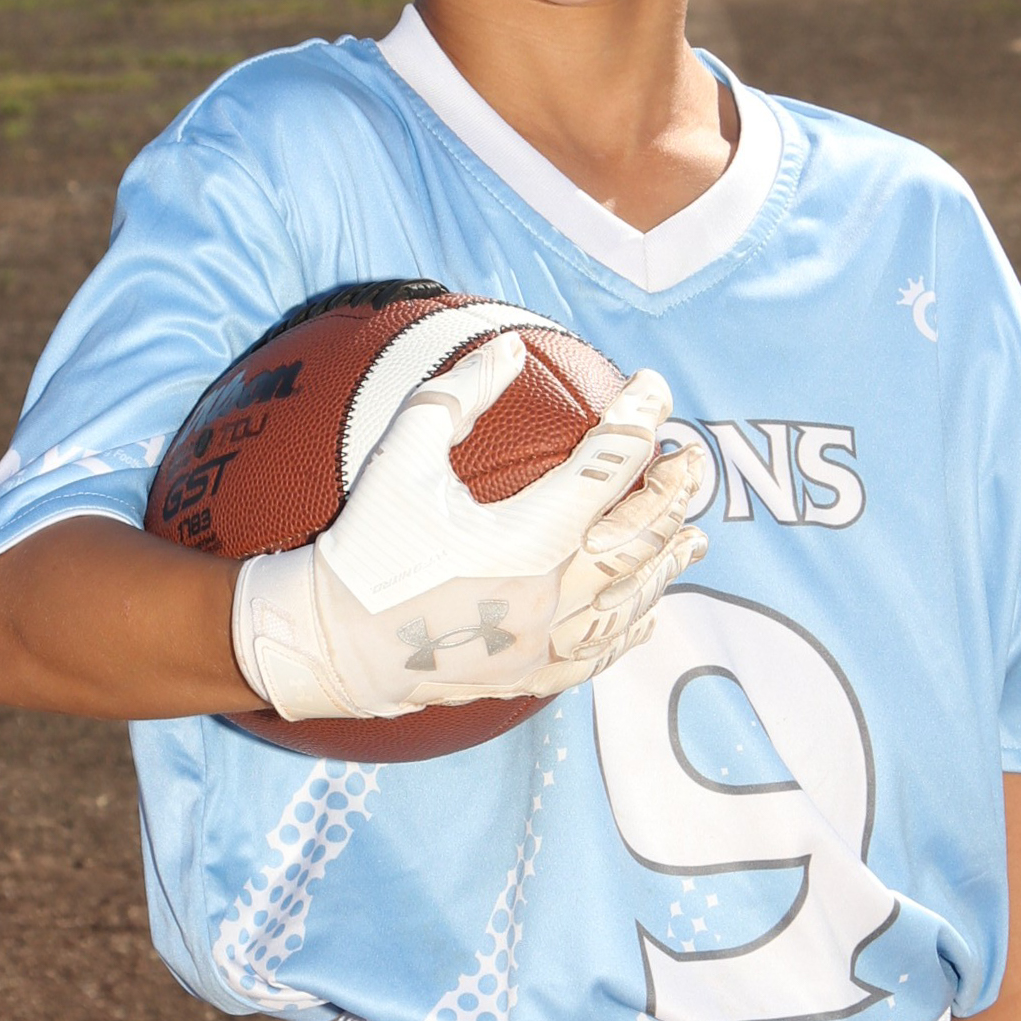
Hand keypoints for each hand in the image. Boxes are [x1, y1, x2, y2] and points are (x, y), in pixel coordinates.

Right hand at [232, 329, 705, 721]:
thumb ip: (458, 393)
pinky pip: (598, 654)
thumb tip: (509, 344)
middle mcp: (546, 595)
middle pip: (638, 536)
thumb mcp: (400, 453)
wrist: (327, 645)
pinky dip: (631, 627)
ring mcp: (541, 643)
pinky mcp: (528, 677)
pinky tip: (649, 611)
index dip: (640, 418)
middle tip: (692, 459)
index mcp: (523, 537)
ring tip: (693, 536)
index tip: (654, 388)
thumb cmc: (362, 544)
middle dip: (674, 492)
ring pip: (631, 598)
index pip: (608, 465)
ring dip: (667, 562)